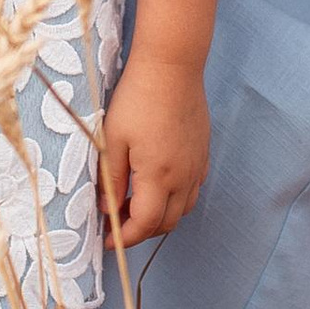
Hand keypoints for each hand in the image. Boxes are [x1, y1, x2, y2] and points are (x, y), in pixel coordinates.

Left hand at [99, 45, 210, 248]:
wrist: (172, 66)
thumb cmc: (138, 98)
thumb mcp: (112, 139)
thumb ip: (111, 179)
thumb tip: (107, 209)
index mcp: (158, 175)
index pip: (144, 224)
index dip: (124, 238)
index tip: (107, 242)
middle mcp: (183, 177)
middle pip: (167, 223)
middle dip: (141, 231)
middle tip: (116, 224)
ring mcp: (197, 165)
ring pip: (183, 209)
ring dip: (159, 217)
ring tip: (134, 206)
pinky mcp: (202, 153)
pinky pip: (193, 189)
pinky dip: (175, 199)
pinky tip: (157, 186)